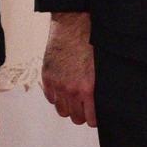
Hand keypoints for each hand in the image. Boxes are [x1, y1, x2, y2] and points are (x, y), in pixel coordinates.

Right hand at [41, 12, 96, 127]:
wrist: (72, 27)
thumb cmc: (89, 44)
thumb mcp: (99, 70)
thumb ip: (96, 90)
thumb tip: (98, 104)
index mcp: (88, 89)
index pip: (90, 119)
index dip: (93, 118)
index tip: (93, 115)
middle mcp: (71, 90)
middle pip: (75, 118)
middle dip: (81, 114)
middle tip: (84, 107)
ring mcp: (57, 84)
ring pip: (62, 111)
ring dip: (67, 107)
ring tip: (72, 99)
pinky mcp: (47, 77)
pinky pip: (50, 98)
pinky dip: (56, 96)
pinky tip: (62, 89)